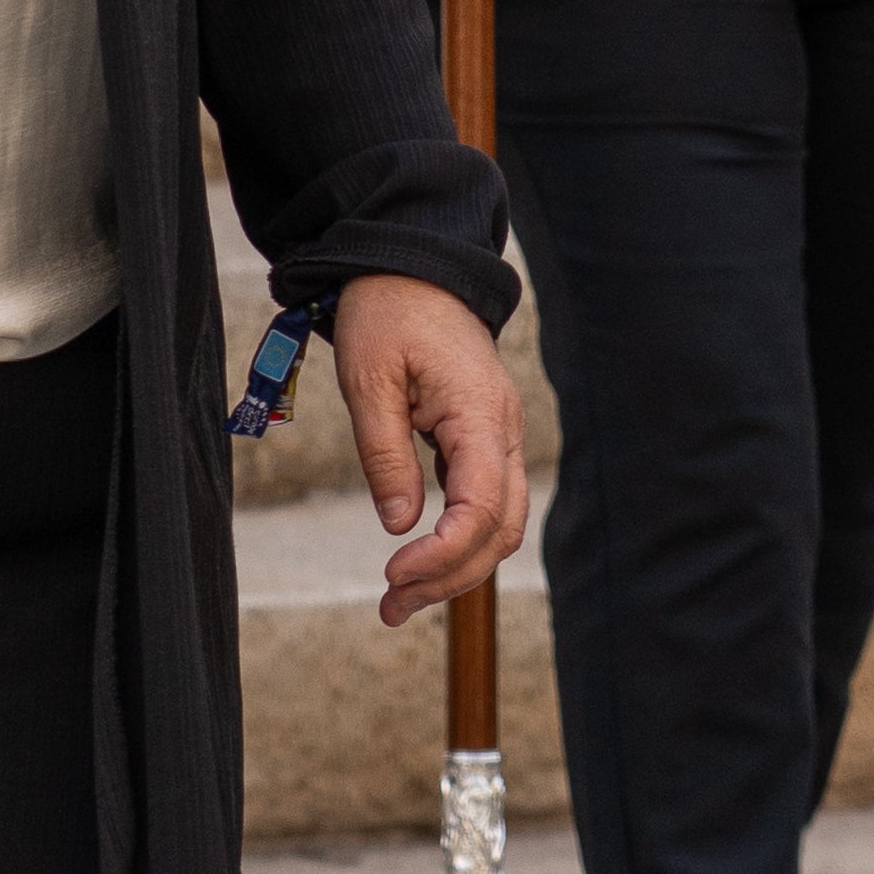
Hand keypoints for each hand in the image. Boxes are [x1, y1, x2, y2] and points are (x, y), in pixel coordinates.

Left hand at [330, 273, 527, 623]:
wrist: (412, 267)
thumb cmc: (387, 312)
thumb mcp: (369, 380)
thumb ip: (384, 455)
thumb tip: (399, 525)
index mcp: (480, 413)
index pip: (481, 507)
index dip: (444, 553)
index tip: (394, 574)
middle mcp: (504, 430)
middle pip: (501, 528)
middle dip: (450, 576)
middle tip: (391, 606)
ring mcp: (499, 435)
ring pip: (499, 523)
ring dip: (456, 567)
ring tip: (399, 600)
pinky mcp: (484, 439)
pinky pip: (484, 503)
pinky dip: (457, 540)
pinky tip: (419, 562)